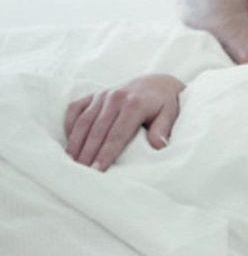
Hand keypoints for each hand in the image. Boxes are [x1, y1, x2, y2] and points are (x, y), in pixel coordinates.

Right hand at [64, 74, 185, 170]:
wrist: (157, 83)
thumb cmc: (164, 104)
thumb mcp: (170, 114)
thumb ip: (163, 129)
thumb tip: (159, 145)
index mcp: (134, 104)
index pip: (117, 134)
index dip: (106, 153)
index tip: (97, 170)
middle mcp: (116, 97)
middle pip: (97, 130)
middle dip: (88, 153)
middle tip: (80, 172)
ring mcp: (102, 94)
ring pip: (84, 121)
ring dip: (75, 142)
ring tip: (71, 162)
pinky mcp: (94, 94)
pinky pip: (75, 108)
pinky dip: (69, 124)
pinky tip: (68, 141)